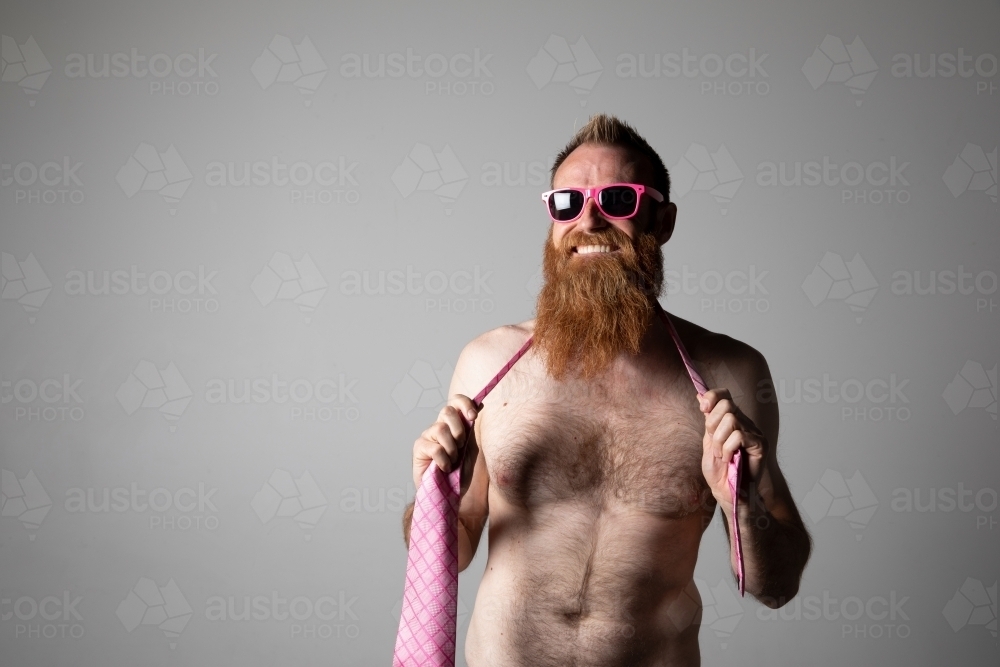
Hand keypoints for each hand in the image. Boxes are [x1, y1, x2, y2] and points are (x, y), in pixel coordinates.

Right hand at [412, 395, 479, 496]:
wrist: (451, 494)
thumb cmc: (462, 472)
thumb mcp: (473, 448)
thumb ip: (474, 428)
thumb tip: (480, 405)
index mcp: (456, 424)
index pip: (456, 401)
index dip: (464, 403)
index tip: (473, 416)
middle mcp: (441, 427)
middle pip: (447, 411)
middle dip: (459, 430)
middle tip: (461, 447)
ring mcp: (429, 436)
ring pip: (440, 429)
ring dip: (452, 449)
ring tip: (453, 461)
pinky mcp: (419, 448)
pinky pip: (434, 448)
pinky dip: (444, 460)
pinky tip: (445, 469)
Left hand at [699, 388, 767, 506]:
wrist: (728, 494)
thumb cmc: (719, 472)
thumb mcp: (708, 442)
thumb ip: (708, 421)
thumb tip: (700, 396)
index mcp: (732, 420)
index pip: (725, 394)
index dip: (712, 397)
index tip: (702, 408)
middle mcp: (745, 423)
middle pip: (726, 405)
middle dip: (712, 425)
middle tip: (714, 444)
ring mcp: (754, 433)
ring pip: (731, 420)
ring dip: (719, 441)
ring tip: (721, 455)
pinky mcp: (760, 445)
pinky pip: (738, 436)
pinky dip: (728, 448)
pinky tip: (729, 459)